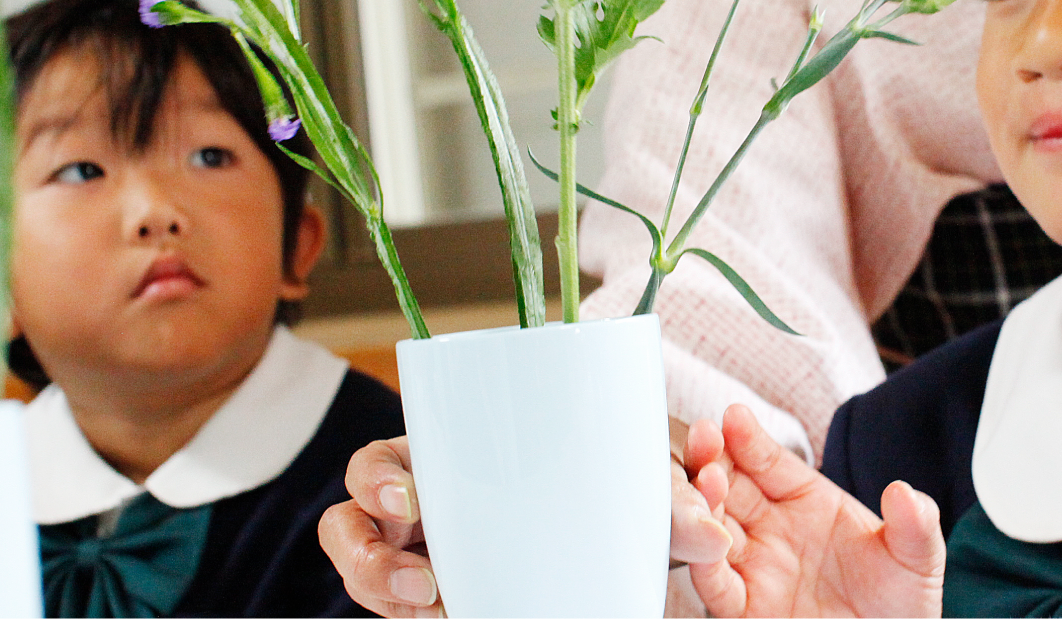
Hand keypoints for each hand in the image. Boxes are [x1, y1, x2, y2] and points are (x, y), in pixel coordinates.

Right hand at [318, 427, 734, 618]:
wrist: (615, 564)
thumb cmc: (611, 495)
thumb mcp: (636, 491)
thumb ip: (672, 506)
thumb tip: (712, 535)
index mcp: (450, 460)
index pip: (384, 459)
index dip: (376, 476)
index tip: (407, 495)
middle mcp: (419, 510)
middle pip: (349, 523)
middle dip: (365, 548)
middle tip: (418, 568)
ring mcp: (419, 561)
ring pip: (362, 575)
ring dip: (382, 591)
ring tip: (436, 603)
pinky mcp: (431, 601)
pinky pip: (397, 612)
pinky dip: (410, 616)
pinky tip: (446, 615)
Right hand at [689, 405, 944, 618]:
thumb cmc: (901, 604)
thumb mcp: (918, 558)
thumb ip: (915, 524)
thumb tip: (905, 493)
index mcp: (809, 502)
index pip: (770, 461)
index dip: (750, 439)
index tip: (734, 417)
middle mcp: (774, 530)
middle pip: (729, 486)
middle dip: (712, 459)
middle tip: (706, 440)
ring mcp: (758, 568)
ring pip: (712, 529)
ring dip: (702, 504)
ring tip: (706, 481)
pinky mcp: (747, 610)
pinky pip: (716, 585)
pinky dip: (704, 564)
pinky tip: (707, 542)